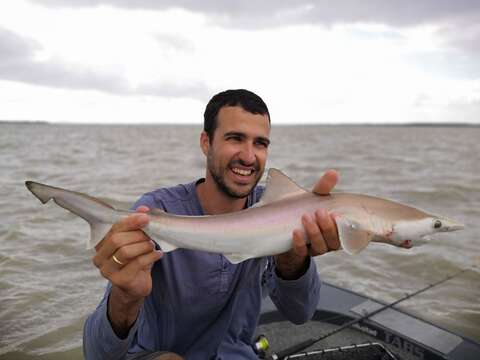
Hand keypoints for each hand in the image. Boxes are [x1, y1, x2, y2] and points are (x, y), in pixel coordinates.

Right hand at [92, 206, 161, 336]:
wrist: (135, 286)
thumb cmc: (135, 260)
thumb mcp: (136, 240)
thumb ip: (138, 224)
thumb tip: (143, 208)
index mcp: (101, 244)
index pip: (113, 228)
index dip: (130, 221)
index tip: (145, 217)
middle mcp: (99, 258)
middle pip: (117, 240)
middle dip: (137, 235)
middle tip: (150, 235)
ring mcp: (107, 271)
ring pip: (126, 252)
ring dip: (143, 246)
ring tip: (152, 245)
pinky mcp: (120, 281)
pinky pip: (137, 264)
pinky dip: (150, 256)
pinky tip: (158, 254)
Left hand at [275, 170, 340, 279]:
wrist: (283, 226)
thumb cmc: (306, 209)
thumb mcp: (314, 199)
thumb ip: (323, 188)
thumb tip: (333, 172)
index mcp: (337, 230)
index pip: (346, 233)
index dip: (343, 227)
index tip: (336, 214)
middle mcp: (329, 242)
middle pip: (333, 241)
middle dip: (327, 227)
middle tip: (319, 211)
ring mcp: (315, 248)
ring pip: (320, 246)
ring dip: (314, 232)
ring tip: (306, 217)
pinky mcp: (300, 252)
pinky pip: (302, 252)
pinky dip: (299, 243)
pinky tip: (296, 232)